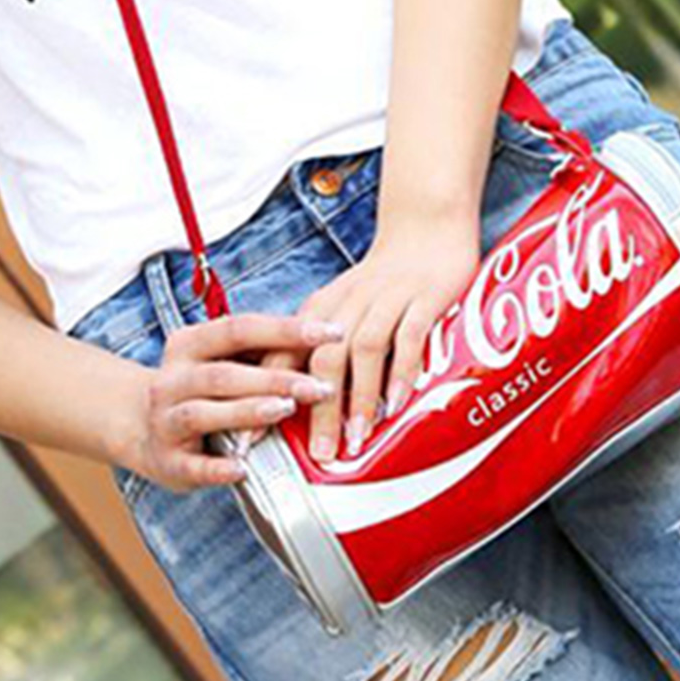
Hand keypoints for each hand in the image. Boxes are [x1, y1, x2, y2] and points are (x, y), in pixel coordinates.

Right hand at [116, 312, 343, 493]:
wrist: (138, 426)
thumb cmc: (198, 389)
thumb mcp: (219, 360)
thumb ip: (260, 353)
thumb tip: (322, 342)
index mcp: (189, 345)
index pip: (239, 329)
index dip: (286, 329)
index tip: (330, 332)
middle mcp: (172, 379)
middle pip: (224, 373)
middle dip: (275, 379)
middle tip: (318, 386)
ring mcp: (166, 419)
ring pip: (204, 413)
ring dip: (247, 411)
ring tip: (284, 411)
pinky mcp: (167, 460)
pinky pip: (192, 465)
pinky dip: (217, 468)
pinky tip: (243, 468)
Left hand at [274, 212, 481, 462]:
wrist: (425, 226)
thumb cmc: (382, 280)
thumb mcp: (342, 309)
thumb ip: (324, 349)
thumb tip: (300, 403)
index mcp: (320, 310)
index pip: (282, 353)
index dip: (266, 395)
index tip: (254, 439)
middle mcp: (347, 304)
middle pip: (323, 359)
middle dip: (319, 409)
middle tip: (320, 454)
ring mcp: (385, 300)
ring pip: (363, 351)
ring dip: (359, 397)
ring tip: (357, 438)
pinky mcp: (422, 298)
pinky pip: (409, 337)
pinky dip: (402, 371)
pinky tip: (397, 404)